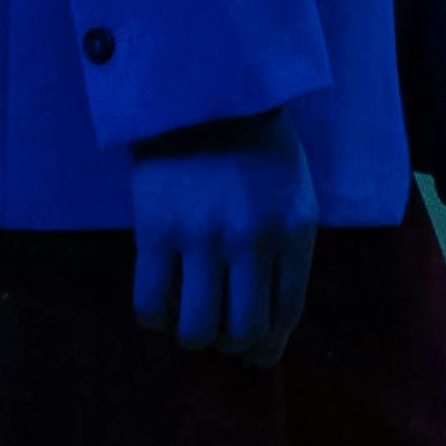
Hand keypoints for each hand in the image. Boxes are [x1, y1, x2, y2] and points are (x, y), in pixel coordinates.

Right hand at [127, 109, 318, 363]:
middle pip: (242, 331)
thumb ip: (286, 249)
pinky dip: (154, 317)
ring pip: (197, 329)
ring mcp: (203, 236)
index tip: (254, 356)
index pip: (286, 313)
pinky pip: (151, 303)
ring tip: (186, 315)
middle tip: (217, 330)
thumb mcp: (293, 192)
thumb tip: (267, 322)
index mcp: (295, 228)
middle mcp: (253, 239)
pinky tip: (158, 303)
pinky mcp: (156, 230)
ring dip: (191, 335)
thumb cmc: (255, 144)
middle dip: (229, 344)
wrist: (202, 89)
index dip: (267, 347)